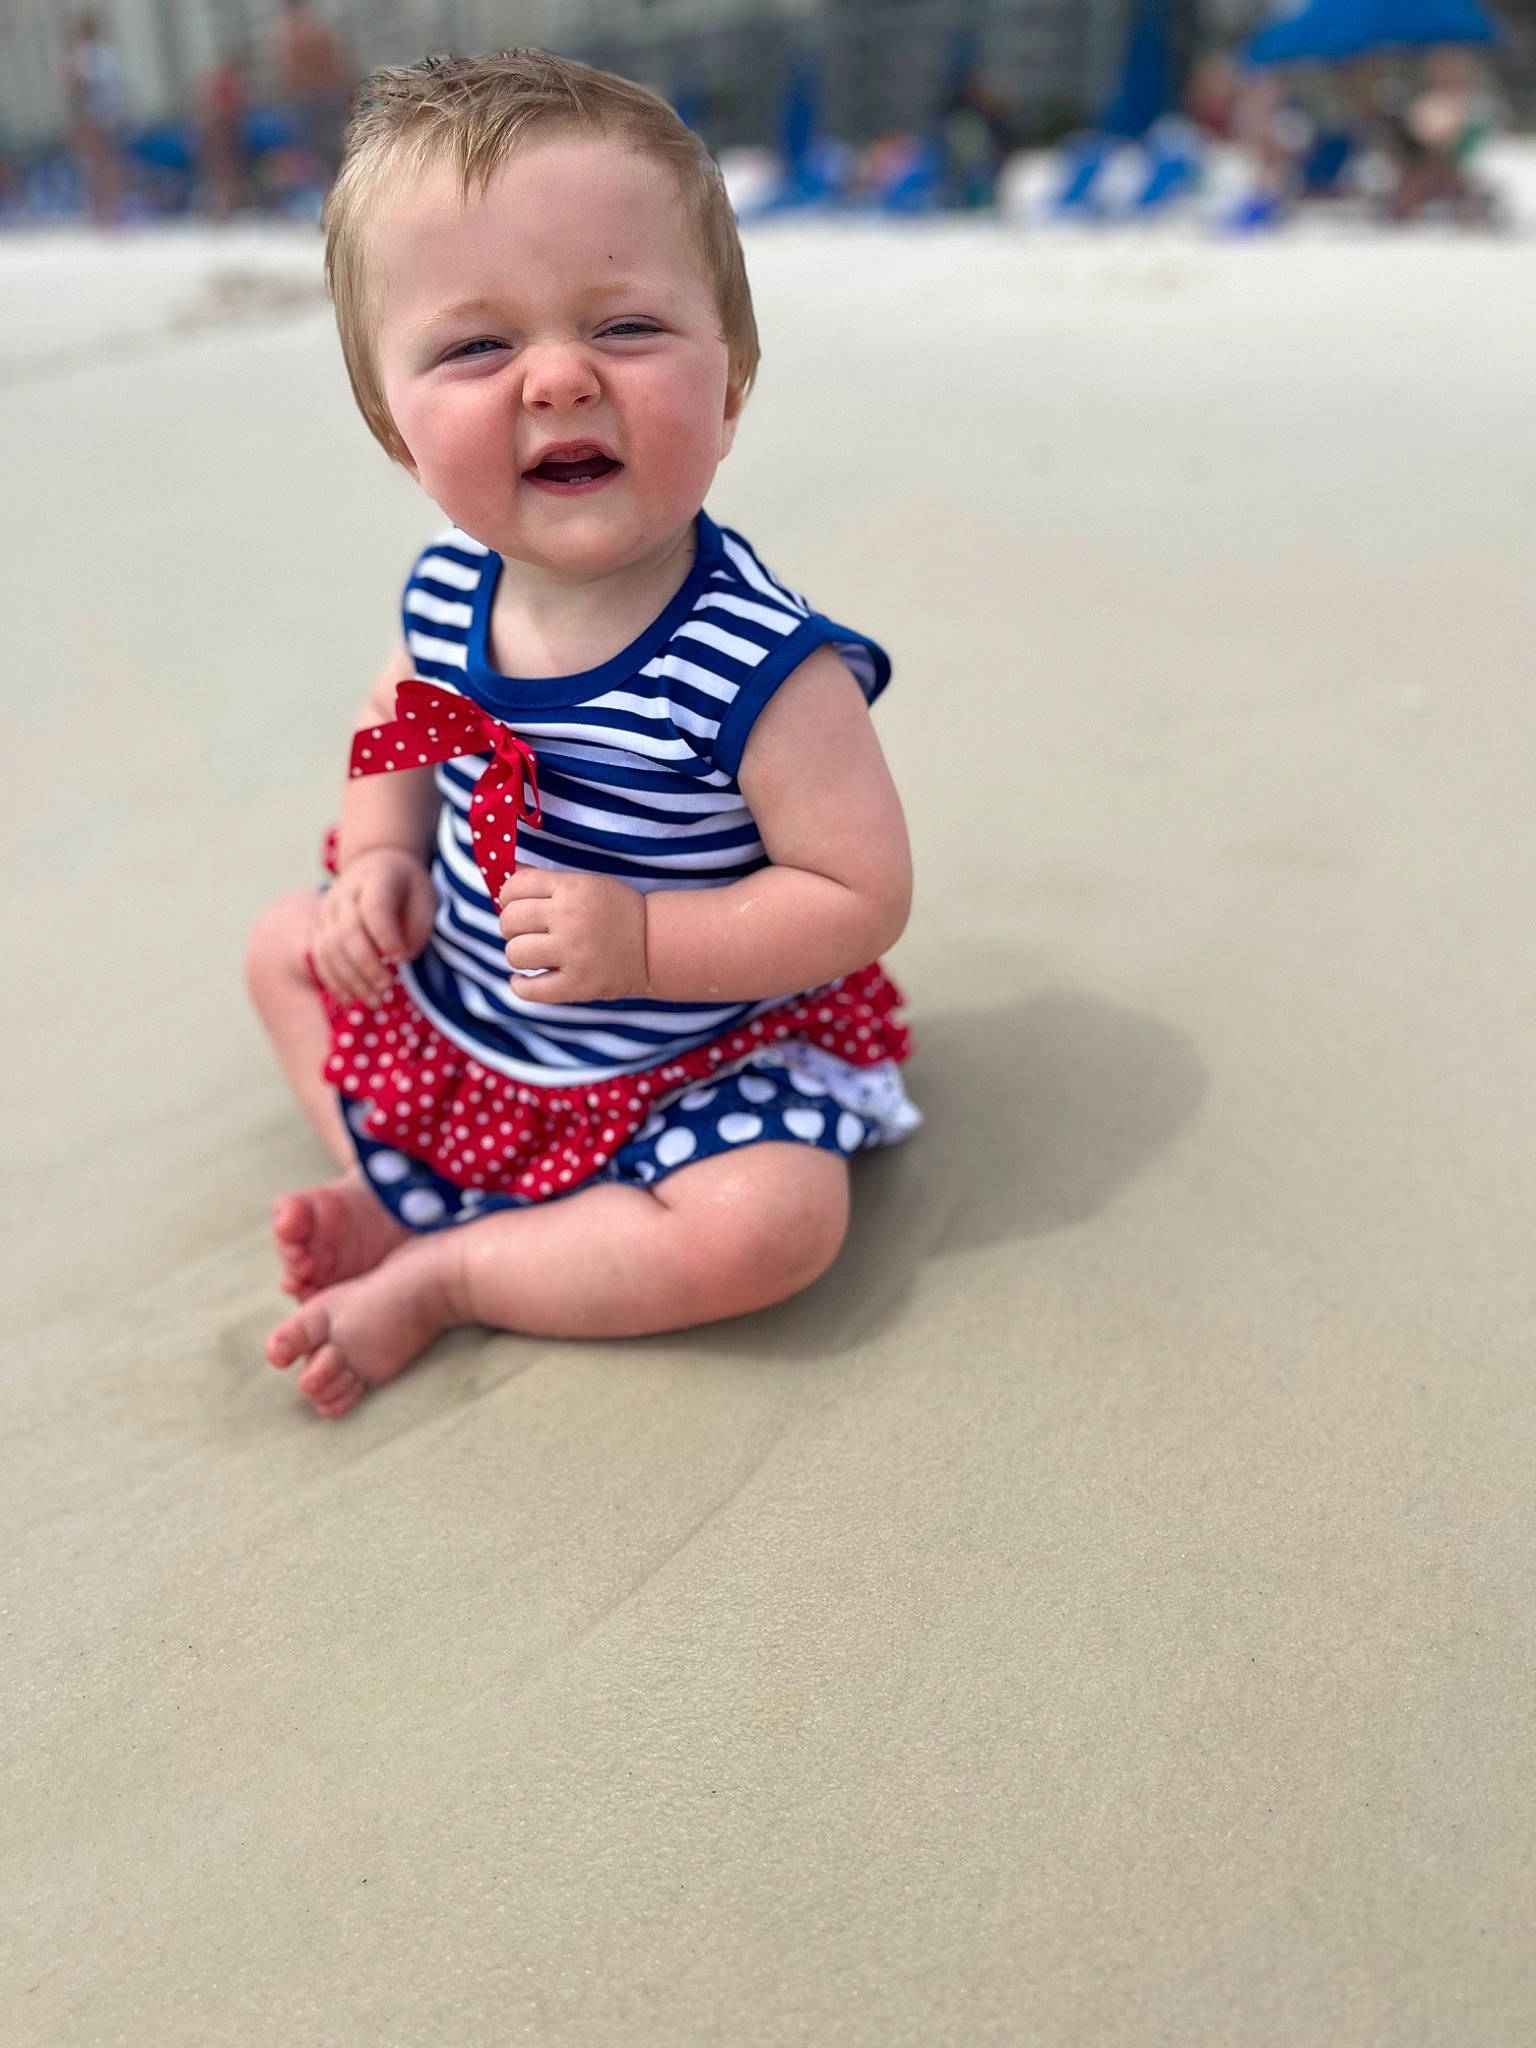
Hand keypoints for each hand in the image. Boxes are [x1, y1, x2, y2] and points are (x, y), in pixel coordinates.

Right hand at [312, 847, 434, 1004]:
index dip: (386, 936)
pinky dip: (333, 981)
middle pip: (347, 931)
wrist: (376, 862)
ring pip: (329, 947)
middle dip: (367, 965)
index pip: (375, 907)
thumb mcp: (424, 899)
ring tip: (374, 1001)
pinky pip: (319, 957)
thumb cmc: (407, 887)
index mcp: (377, 878)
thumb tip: (399, 958)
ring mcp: (327, 909)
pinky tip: (349, 1000)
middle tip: (387, 987)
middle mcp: (345, 892)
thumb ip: (415, 928)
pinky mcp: (319, 927)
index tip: (402, 958)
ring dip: (350, 979)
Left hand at [497, 867, 647, 1004]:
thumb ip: (546, 881)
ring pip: (515, 953)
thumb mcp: (586, 883)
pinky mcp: (578, 985)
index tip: (515, 905)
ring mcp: (573, 954)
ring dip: (518, 954)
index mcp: (572, 889)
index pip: (515, 887)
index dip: (508, 896)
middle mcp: (570, 918)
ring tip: (533, 953)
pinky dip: (520, 986)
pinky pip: (530, 990)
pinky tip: (524, 979)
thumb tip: (505, 875)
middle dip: (510, 926)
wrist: (654, 944)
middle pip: (510, 920)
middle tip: (525, 931)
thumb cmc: (616, 911)